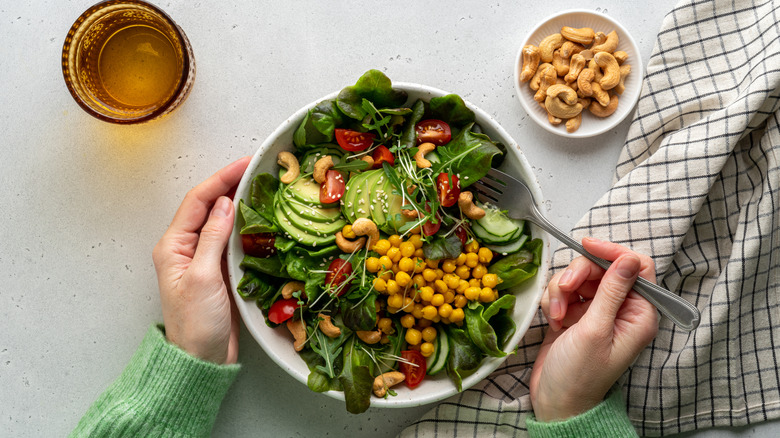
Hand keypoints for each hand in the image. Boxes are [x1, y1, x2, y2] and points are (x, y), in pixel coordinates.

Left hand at [152, 157, 250, 364]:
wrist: (200, 360)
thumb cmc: (195, 323)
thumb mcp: (202, 277)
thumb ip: (212, 238)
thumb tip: (226, 203)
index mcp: (173, 245)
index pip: (198, 201)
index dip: (222, 178)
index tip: (245, 164)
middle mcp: (185, 247)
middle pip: (209, 206)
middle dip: (231, 185)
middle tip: (258, 170)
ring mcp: (202, 259)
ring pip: (222, 221)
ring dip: (240, 203)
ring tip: (262, 188)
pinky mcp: (218, 271)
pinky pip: (231, 240)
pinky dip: (246, 226)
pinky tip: (261, 219)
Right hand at [529, 237, 658, 421]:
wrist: (555, 401)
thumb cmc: (580, 376)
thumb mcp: (596, 330)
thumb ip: (611, 291)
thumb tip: (628, 259)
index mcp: (639, 314)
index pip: (636, 266)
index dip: (612, 253)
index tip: (587, 246)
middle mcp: (621, 309)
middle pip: (602, 268)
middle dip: (578, 275)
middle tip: (565, 291)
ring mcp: (597, 311)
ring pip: (579, 277)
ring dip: (562, 290)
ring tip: (557, 314)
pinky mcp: (576, 314)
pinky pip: (564, 290)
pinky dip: (555, 299)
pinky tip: (553, 319)